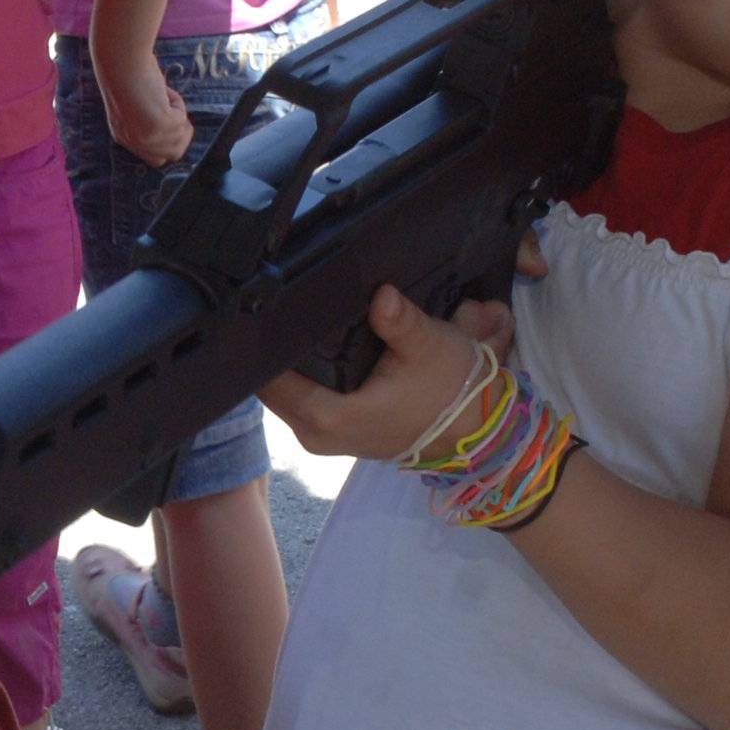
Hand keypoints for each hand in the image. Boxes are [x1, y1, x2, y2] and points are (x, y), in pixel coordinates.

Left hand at [103, 48, 194, 168]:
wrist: (121, 60)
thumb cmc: (128, 74)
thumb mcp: (136, 106)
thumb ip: (149, 122)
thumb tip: (177, 127)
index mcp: (123, 137)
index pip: (155, 158)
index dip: (169, 142)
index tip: (171, 122)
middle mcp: (134, 142)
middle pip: (173, 154)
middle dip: (181, 134)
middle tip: (177, 112)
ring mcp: (147, 136)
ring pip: (181, 139)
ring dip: (180, 116)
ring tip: (164, 96)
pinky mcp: (159, 125)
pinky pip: (182, 120)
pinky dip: (177, 103)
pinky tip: (163, 90)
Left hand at [262, 282, 512, 462]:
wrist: (472, 428)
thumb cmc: (449, 390)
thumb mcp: (429, 346)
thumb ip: (400, 321)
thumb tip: (381, 293)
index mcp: (328, 417)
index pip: (267, 380)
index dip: (259, 344)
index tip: (257, 308)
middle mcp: (313, 433)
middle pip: (266, 384)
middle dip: (266, 347)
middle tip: (269, 301)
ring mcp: (319, 435)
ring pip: (278, 391)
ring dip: (279, 360)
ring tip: (281, 316)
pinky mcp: (330, 430)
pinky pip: (295, 397)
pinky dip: (295, 373)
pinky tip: (302, 341)